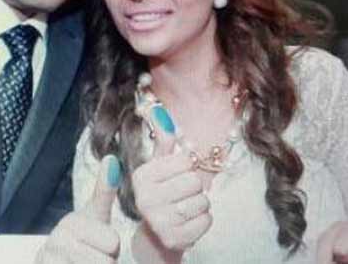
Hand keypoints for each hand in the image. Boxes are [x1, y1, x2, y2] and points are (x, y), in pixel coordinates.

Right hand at [36, 155, 120, 263]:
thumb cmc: (79, 243)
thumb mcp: (92, 217)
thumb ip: (103, 191)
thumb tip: (112, 158)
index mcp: (70, 223)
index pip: (112, 243)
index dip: (110, 249)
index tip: (96, 244)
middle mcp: (55, 243)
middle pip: (106, 262)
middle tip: (89, 260)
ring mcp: (50, 262)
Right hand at [132, 106, 211, 254]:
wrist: (157, 236)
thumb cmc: (162, 193)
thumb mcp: (158, 166)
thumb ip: (162, 138)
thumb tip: (158, 107)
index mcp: (141, 177)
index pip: (184, 161)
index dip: (186, 168)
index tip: (174, 177)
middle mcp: (145, 199)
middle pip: (194, 181)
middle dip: (194, 188)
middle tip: (181, 195)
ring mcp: (158, 221)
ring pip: (203, 201)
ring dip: (200, 205)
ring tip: (184, 208)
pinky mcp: (174, 239)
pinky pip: (207, 220)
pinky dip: (203, 221)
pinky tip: (189, 222)